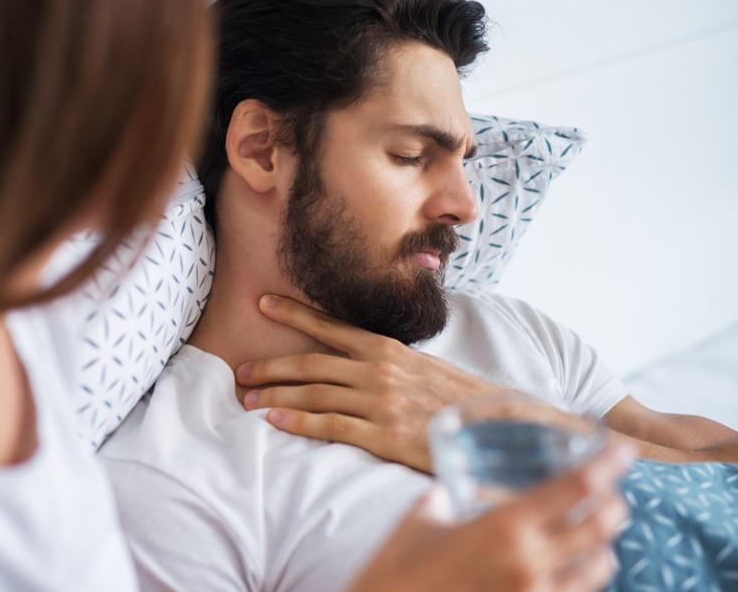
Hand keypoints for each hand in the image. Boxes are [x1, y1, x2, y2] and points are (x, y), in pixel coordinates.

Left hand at [236, 293, 501, 471]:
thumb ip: (387, 362)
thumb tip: (356, 360)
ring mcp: (380, 402)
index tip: (262, 302)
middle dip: (270, 365)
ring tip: (246, 400)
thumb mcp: (422, 368)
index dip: (293, 313)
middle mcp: (378, 370)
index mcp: (387, 350)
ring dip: (274, 395)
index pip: (330, 326)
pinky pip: (330, 426)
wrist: (498, 427)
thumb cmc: (457, 400)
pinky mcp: (383, 435)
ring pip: (313, 393)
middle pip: (310, 363)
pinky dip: (297, 421)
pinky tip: (273, 420)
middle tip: (240, 370)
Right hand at [349, 440, 635, 591]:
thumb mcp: (418, 521)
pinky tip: (570, 570)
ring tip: (594, 535)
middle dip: (614, 505)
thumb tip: (448, 491)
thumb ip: (443, 500)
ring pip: (600, 568)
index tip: (624, 450)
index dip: (609, 464)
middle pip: (602, 526)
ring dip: (603, 546)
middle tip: (610, 492)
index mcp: (504, 527)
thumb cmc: (396, 571)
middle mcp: (531, 563)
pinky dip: (582, 578)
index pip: (576, 487)